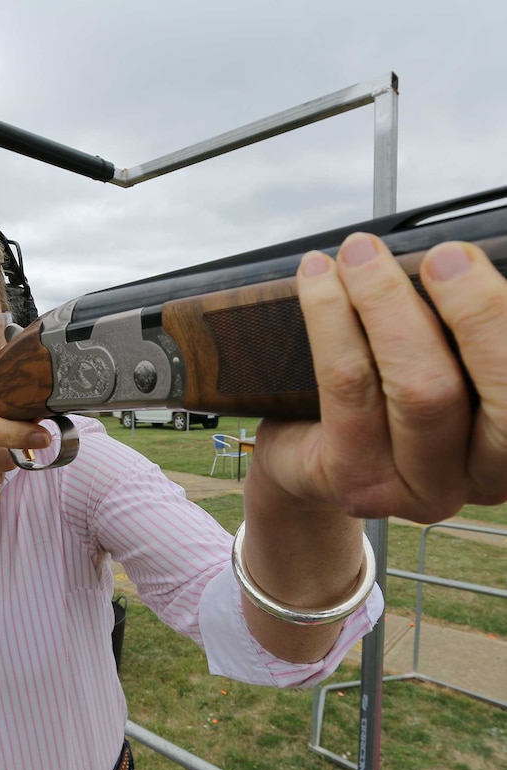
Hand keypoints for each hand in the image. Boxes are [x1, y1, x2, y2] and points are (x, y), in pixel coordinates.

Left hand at [250, 233, 506, 523]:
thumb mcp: (445, 366)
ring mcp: (413, 489)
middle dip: (473, 312)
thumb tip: (464, 260)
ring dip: (388, 304)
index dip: (503, 319)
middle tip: (442, 255)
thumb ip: (462, 335)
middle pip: (499, 397)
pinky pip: (348, 388)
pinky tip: (318, 279)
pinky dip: (332, 320)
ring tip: (359, 255)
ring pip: (417, 390)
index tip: (474, 258)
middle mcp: (475, 480)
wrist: (306, 458)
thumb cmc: (387, 399)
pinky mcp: (354, 480)